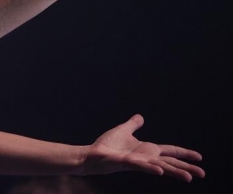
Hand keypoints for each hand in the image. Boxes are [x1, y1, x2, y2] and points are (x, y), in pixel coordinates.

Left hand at [81, 114, 204, 181]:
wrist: (92, 154)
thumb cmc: (107, 145)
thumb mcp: (123, 130)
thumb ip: (132, 125)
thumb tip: (140, 117)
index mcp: (147, 150)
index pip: (170, 151)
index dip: (184, 153)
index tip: (199, 157)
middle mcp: (146, 157)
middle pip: (170, 162)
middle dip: (186, 168)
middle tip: (202, 174)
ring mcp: (137, 161)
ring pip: (160, 167)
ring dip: (174, 172)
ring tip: (189, 178)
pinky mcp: (127, 163)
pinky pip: (141, 166)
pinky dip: (151, 168)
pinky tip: (161, 171)